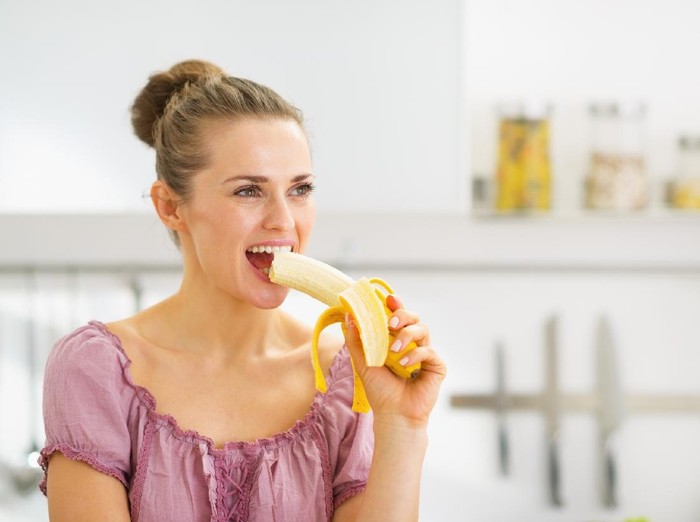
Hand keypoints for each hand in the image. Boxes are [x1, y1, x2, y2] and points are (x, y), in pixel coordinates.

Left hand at [344, 295, 445, 427]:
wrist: (393, 415)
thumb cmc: (380, 390)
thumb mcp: (362, 362)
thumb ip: (356, 340)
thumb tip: (349, 316)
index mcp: (397, 340)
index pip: (398, 317)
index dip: (396, 305)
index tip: (388, 298)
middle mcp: (412, 344)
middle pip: (414, 317)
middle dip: (403, 314)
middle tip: (390, 322)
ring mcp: (425, 354)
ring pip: (423, 330)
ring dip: (407, 335)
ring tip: (394, 350)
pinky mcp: (437, 366)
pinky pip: (429, 351)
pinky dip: (416, 355)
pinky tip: (404, 365)